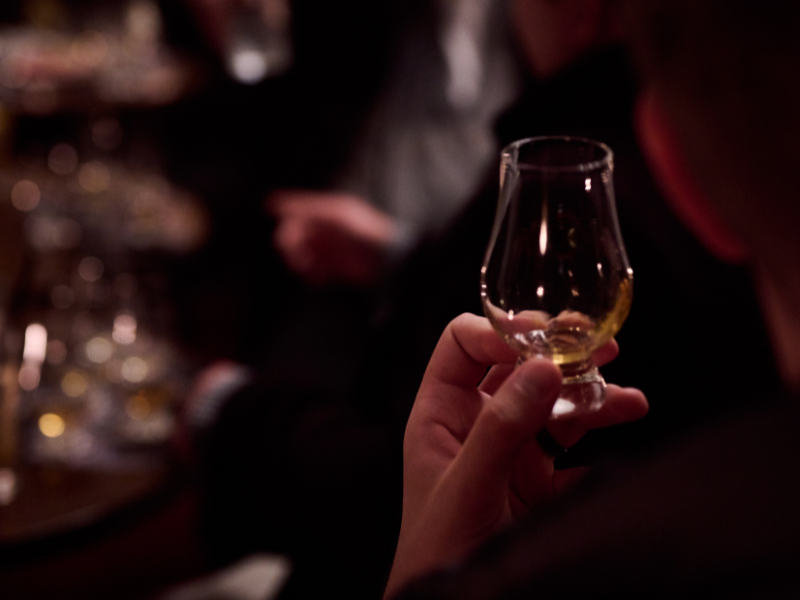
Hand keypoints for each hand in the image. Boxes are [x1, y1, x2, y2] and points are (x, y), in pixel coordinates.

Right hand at [267, 190, 398, 285]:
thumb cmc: (364, 234)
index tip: (273, 225)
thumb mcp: (334, 216)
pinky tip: (322, 278)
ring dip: (301, 264)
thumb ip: (305, 209)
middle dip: (292, 248)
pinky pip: (312, 271)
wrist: (386, 261)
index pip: (294, 211)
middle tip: (300, 260)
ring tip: (314, 272)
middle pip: (292, 236)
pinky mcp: (333, 267)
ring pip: (299, 255)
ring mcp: (328, 249)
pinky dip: (312, 275)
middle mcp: (324, 229)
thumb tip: (275, 204)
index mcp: (325, 213)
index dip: (282, 218)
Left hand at [384, 314, 646, 597]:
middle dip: (558, 353)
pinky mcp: (539, 480)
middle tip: (597, 344)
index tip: (540, 339)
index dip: (498, 331)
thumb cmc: (437, 550)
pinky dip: (601, 435)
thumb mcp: (467, 486)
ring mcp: (511, 449)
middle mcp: (477, 422)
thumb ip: (501, 429)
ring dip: (591, 393)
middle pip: (517, 367)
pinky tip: (623, 427)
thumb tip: (541, 369)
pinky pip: (575, 447)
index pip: (463, 345)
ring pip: (553, 403)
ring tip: (627, 397)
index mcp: (442, 412)